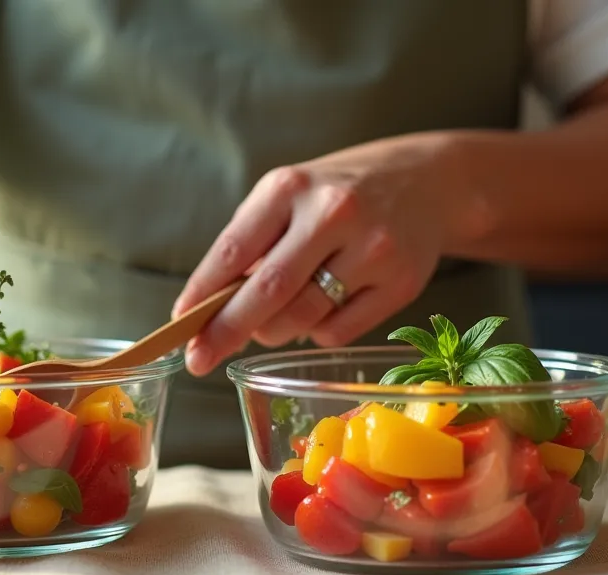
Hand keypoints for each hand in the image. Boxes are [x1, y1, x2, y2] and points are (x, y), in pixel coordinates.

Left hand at [174, 133, 480, 375]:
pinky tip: (320, 309)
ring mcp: (372, 249)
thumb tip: (206, 310)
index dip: (201, 293)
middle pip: (267, 291)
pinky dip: (315, 332)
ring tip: (270, 320)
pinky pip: (336, 331)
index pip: (233, 250)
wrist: (428, 181)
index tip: (179, 323)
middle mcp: (333, 213)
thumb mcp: (290, 197)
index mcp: (290, 186)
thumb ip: (251, 244)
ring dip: (272, 331)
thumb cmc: (338, 194)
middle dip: (226, 332)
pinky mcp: (401, 283)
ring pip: (301, 318)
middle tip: (199, 359)